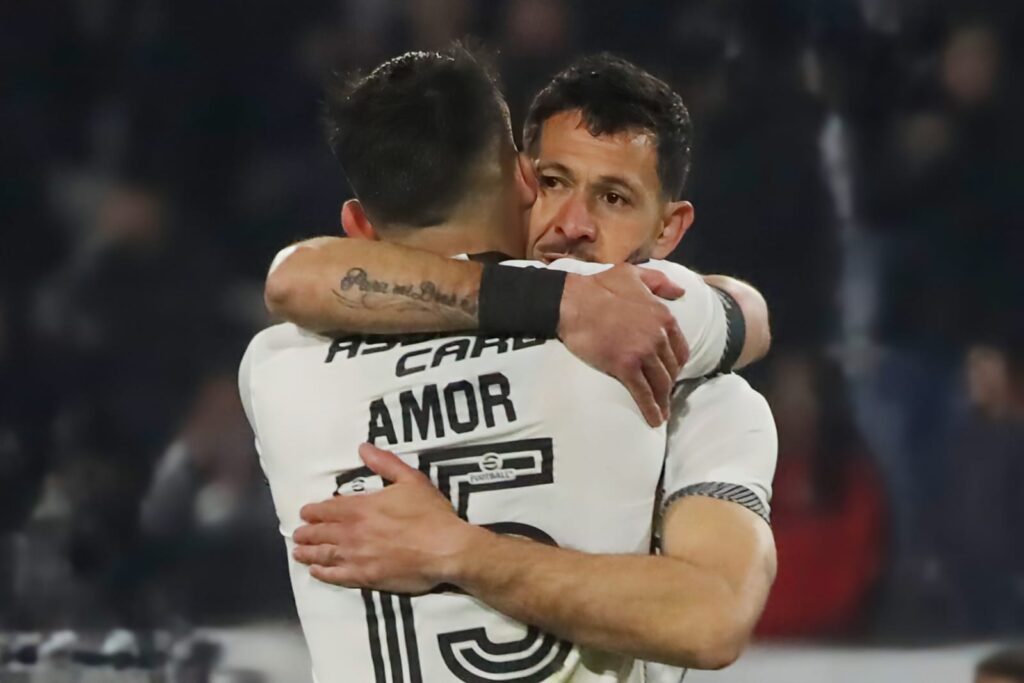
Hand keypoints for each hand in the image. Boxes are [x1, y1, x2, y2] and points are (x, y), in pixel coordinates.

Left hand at [292, 444, 474, 593]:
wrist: (445, 549)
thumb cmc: (430, 514)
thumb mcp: (411, 480)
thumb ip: (385, 463)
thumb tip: (363, 447)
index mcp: (361, 507)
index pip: (329, 509)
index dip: (314, 511)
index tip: (304, 513)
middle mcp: (352, 532)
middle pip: (321, 532)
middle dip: (307, 532)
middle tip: (297, 534)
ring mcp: (357, 557)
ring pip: (324, 554)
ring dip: (309, 552)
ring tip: (298, 552)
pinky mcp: (365, 578)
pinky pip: (336, 576)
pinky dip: (323, 573)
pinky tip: (316, 571)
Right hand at [558, 264, 689, 425]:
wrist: (573, 302)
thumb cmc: (599, 287)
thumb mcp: (633, 275)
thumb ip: (659, 282)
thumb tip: (680, 290)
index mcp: (663, 316)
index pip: (680, 348)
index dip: (677, 364)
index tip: (670, 373)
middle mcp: (658, 336)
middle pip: (671, 369)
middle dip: (669, 384)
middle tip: (663, 394)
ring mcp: (643, 353)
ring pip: (660, 383)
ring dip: (663, 401)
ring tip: (662, 413)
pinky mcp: (625, 367)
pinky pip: (643, 393)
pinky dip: (651, 409)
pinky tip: (654, 420)